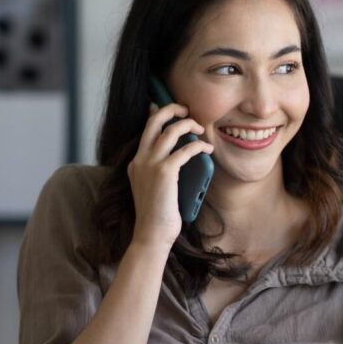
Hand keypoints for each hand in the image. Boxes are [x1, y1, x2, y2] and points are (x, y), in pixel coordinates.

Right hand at [127, 102, 212, 249]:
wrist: (152, 234)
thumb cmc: (158, 216)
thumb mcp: (153, 188)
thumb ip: (159, 172)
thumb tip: (180, 158)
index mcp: (136, 163)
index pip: (146, 129)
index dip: (159, 114)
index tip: (173, 110)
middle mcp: (140, 160)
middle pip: (154, 121)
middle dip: (172, 109)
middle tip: (187, 110)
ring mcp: (150, 165)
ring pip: (170, 130)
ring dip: (188, 125)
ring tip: (200, 130)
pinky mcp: (164, 172)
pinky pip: (185, 150)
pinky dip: (198, 146)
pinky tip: (206, 149)